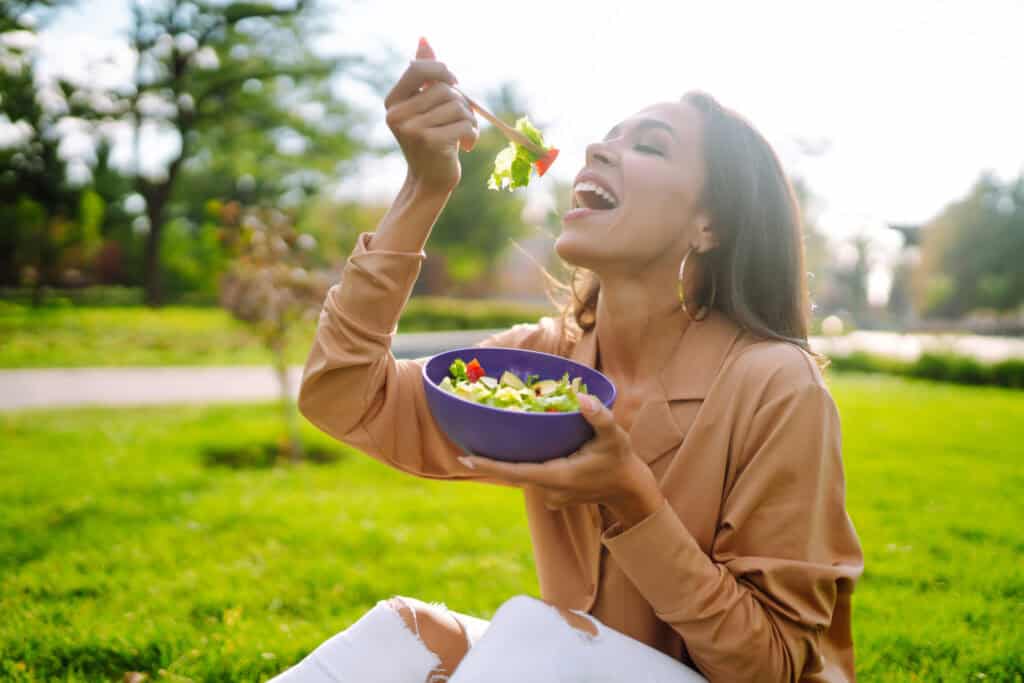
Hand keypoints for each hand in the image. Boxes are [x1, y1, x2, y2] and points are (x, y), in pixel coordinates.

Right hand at [384, 38, 478, 194]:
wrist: (429, 181)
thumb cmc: (431, 140)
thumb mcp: (425, 106)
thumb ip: (424, 76)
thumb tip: (423, 39)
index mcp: (393, 102)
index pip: (417, 68)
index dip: (440, 69)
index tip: (453, 82)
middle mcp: (398, 115)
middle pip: (444, 90)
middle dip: (461, 103)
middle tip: (462, 120)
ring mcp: (412, 129)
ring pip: (458, 107)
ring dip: (469, 120)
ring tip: (463, 135)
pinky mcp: (430, 143)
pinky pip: (465, 125)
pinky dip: (472, 135)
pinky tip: (466, 147)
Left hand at [458, 395, 664, 525]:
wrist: (628, 489)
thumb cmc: (620, 460)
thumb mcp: (615, 436)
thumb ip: (600, 418)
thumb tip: (583, 398)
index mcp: (559, 477)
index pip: (517, 472)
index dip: (490, 467)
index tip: (466, 460)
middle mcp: (550, 490)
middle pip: (512, 475)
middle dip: (488, 463)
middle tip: (462, 449)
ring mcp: (550, 496)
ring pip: (522, 476)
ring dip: (506, 462)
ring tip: (481, 447)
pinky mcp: (553, 494)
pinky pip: (531, 477)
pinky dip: (522, 465)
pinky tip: (514, 451)